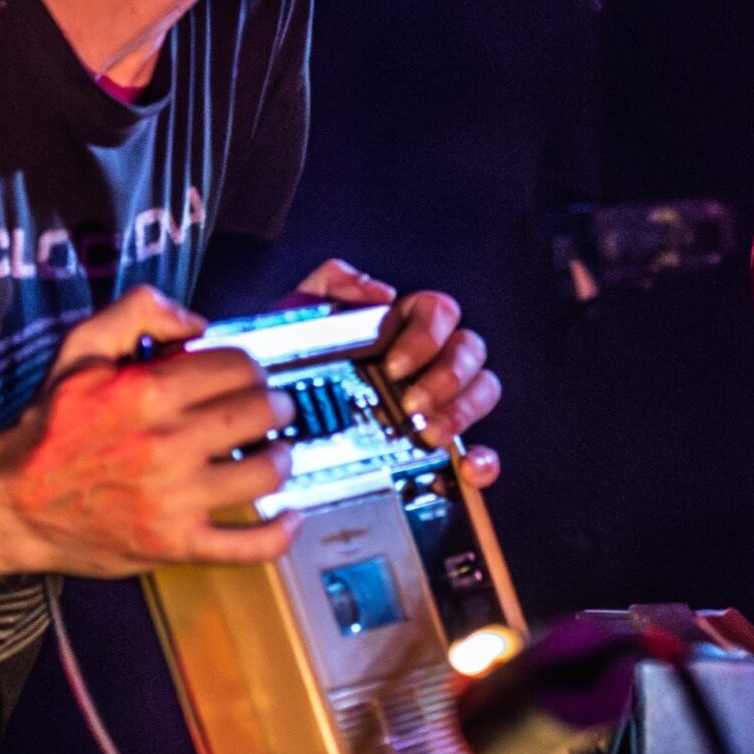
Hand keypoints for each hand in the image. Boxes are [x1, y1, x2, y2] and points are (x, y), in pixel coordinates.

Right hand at [0, 287, 297, 576]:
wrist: (11, 502)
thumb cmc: (50, 428)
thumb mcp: (79, 350)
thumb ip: (136, 311)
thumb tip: (198, 322)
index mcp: (148, 393)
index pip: (235, 366)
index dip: (250, 366)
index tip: (247, 375)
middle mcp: (167, 445)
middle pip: (259, 413)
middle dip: (276, 404)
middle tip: (272, 408)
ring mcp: (174, 499)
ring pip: (264, 473)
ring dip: (282, 458)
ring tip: (276, 452)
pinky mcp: (175, 544)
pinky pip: (245, 545)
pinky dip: (278, 533)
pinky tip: (289, 516)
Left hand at [295, 259, 502, 486]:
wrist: (269, 420)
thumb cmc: (288, 362)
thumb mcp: (299, 314)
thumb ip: (332, 283)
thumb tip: (382, 292)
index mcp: (404, 323)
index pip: (441, 312)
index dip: (427, 336)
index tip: (394, 366)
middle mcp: (432, 358)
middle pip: (470, 350)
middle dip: (447, 377)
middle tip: (410, 405)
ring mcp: (442, 402)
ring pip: (483, 391)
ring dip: (463, 411)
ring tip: (428, 435)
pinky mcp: (443, 447)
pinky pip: (482, 450)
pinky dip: (484, 460)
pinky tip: (469, 470)